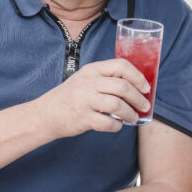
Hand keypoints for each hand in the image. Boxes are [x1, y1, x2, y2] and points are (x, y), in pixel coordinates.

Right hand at [36, 58, 151, 137]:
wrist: (45, 114)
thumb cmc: (70, 97)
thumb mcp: (85, 79)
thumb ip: (105, 79)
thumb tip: (135, 86)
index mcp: (92, 70)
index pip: (121, 66)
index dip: (138, 77)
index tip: (145, 88)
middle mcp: (88, 82)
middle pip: (123, 86)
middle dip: (139, 98)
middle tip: (145, 106)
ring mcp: (85, 100)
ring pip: (118, 104)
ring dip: (130, 113)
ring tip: (134, 118)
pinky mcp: (83, 117)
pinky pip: (108, 122)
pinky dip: (117, 125)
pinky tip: (117, 125)